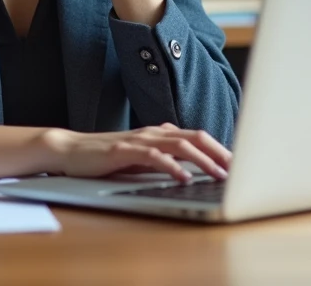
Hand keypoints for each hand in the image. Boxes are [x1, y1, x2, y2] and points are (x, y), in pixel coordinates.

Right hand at [41, 123, 231, 181]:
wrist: (71, 151)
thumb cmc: (107, 157)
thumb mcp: (140, 158)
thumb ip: (163, 159)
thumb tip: (192, 171)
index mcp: (160, 133)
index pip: (197, 136)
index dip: (220, 149)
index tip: (239, 164)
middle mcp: (153, 132)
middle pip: (196, 136)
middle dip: (220, 152)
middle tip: (239, 168)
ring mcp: (139, 139)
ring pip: (180, 144)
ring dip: (203, 160)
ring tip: (219, 174)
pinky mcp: (124, 151)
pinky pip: (154, 157)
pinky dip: (172, 166)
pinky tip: (184, 177)